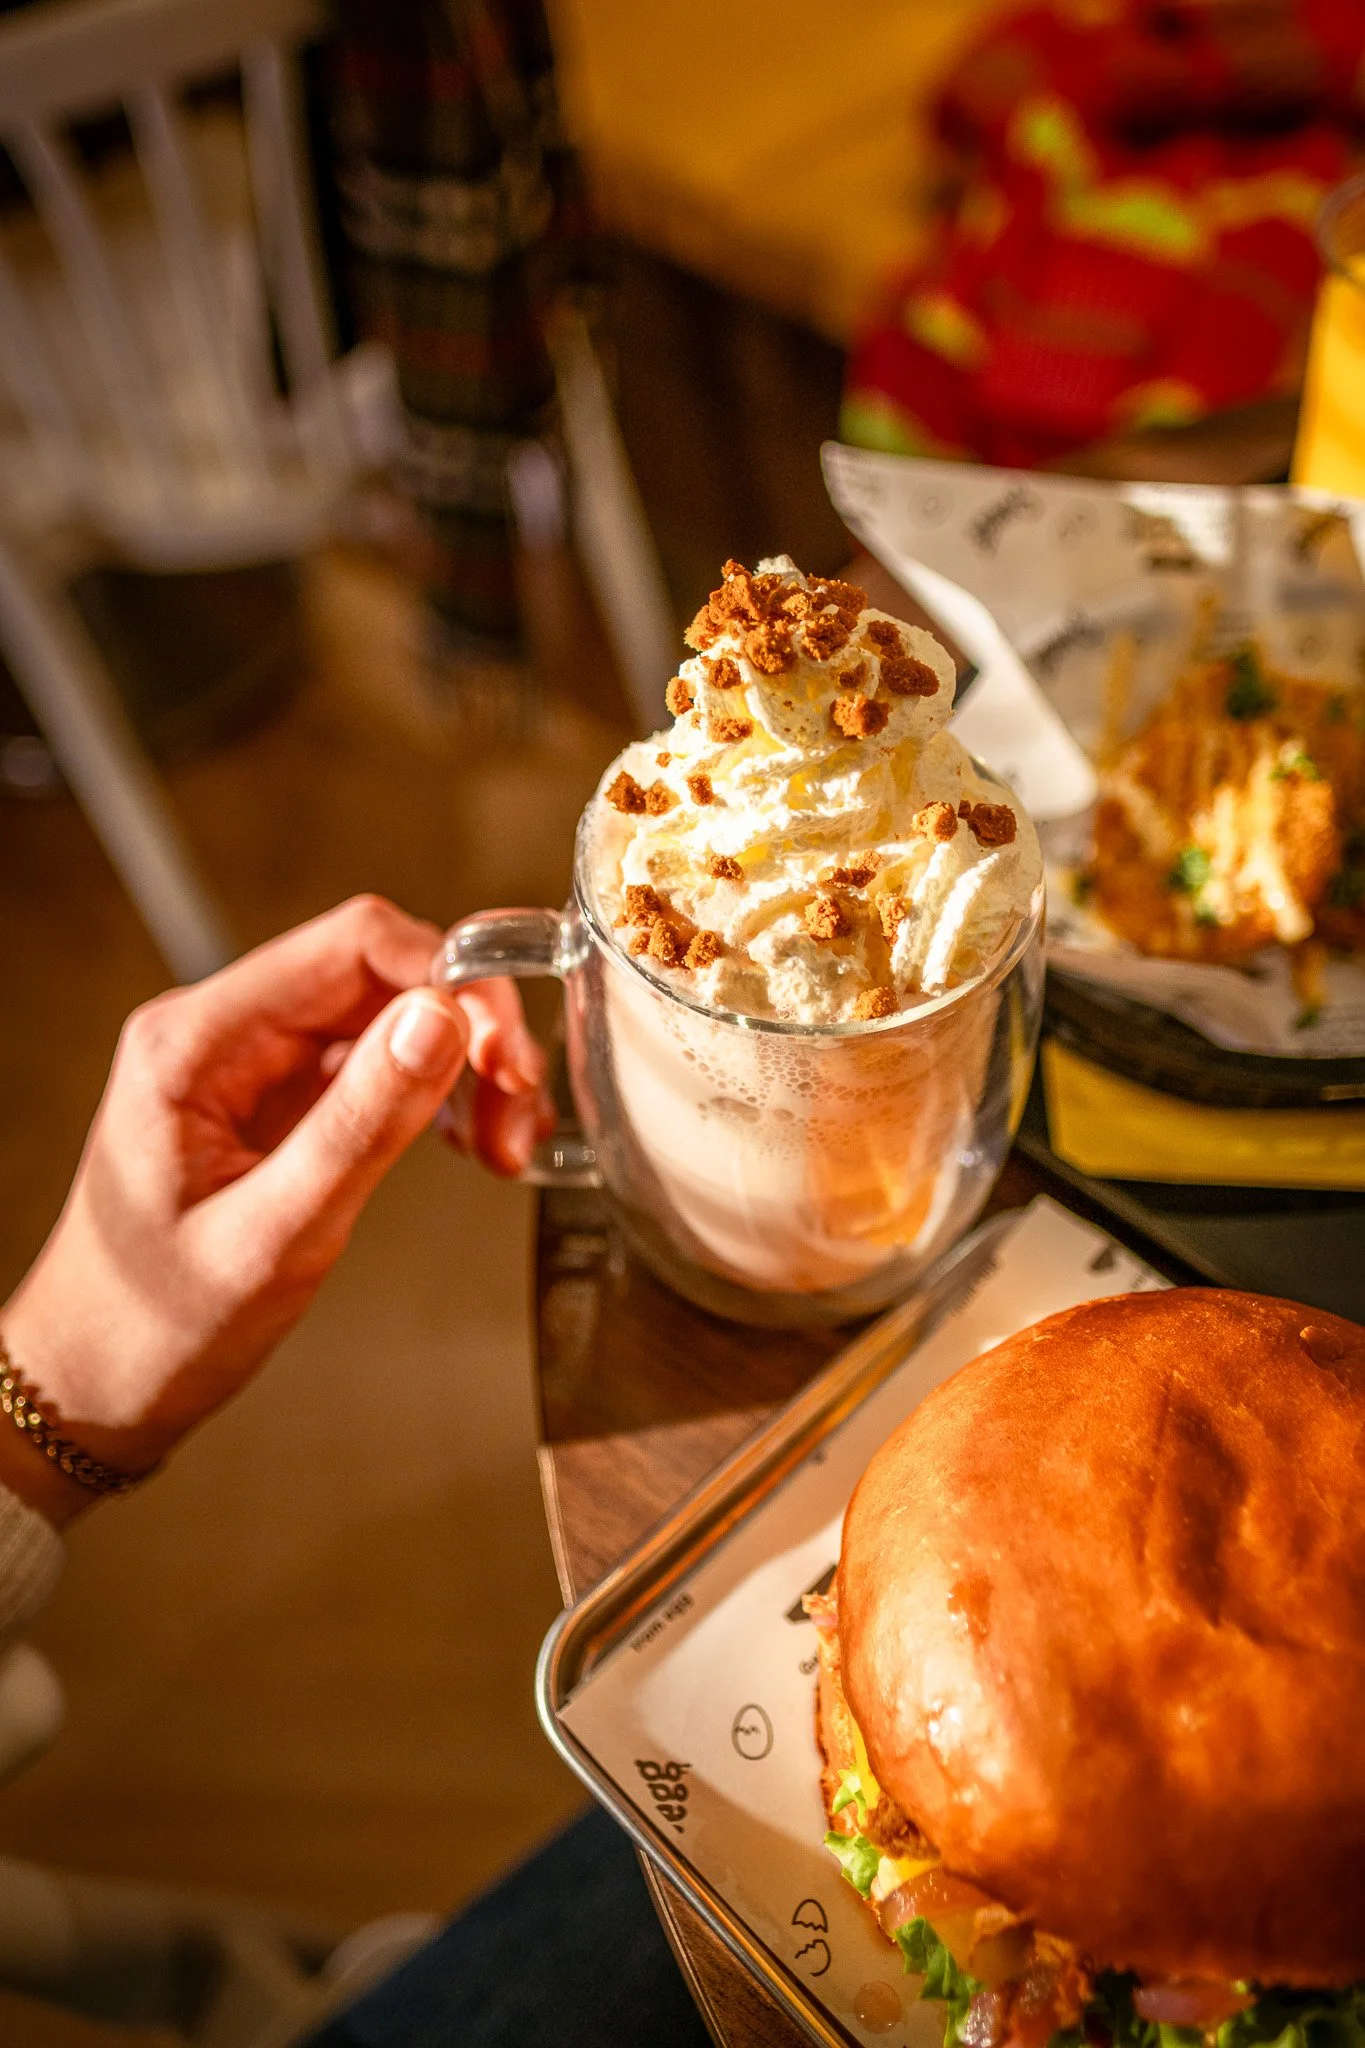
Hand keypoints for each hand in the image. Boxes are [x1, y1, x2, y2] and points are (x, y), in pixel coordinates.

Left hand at [0, 896, 552, 1522]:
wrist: (94, 1386)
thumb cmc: (154, 1326)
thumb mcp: (273, 1234)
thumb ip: (360, 1124)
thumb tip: (443, 1020)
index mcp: (196, 1041)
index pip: (354, 944)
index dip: (450, 980)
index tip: (505, 1054)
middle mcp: (223, 1032)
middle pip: (383, 975)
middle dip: (469, 1032)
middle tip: (520, 1110)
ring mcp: (251, 1065)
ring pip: (391, 1020)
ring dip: (463, 1069)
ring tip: (505, 1143)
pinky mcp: (277, 1103)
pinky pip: (376, 1068)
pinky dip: (436, 1099)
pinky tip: (470, 1143)